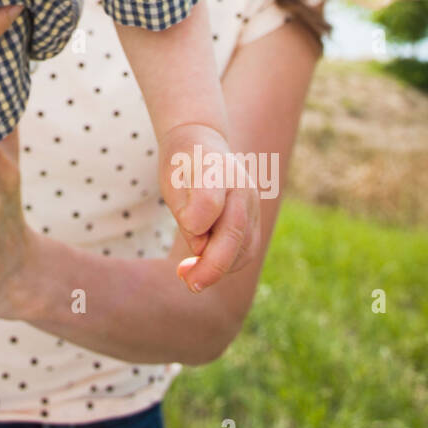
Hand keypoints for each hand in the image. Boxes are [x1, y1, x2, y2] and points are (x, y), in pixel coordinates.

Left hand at [160, 125, 260, 292]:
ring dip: (219, 269)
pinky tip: (205, 269)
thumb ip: (185, 211)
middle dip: (212, 264)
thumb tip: (200, 247)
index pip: (209, 200)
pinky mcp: (255, 221)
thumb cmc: (181, 166)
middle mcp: (241, 187)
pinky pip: (247, 250)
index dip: (196, 221)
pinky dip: (228, 265)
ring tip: (190, 277)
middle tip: (189, 283)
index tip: (185, 228)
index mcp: (215, 169)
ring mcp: (252, 205)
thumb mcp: (172, 180)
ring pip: (244, 247)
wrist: (202, 144)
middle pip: (234, 232)